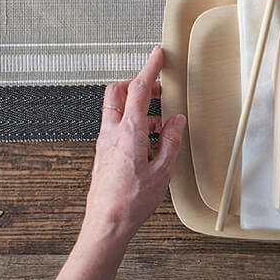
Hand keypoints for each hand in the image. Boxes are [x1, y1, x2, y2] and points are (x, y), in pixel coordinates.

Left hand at [83, 46, 185, 244]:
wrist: (106, 225)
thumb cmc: (131, 203)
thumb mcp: (162, 171)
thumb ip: (171, 141)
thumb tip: (176, 121)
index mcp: (128, 132)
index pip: (138, 88)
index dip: (149, 67)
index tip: (157, 55)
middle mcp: (112, 132)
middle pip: (117, 92)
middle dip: (135, 83)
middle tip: (155, 88)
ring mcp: (104, 143)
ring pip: (115, 109)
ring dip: (134, 106)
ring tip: (157, 121)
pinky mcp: (103, 154)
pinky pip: (115, 127)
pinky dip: (130, 124)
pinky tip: (146, 141)